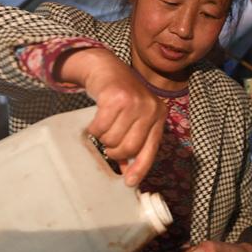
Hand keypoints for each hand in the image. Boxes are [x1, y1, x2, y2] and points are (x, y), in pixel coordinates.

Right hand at [57, 48, 164, 185]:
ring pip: (112, 139)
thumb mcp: (134, 117)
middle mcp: (150, 108)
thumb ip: (133, 141)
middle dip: (115, 152)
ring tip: (104, 127)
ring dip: (103, 138)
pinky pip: (100, 127)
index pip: (151, 149)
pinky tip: (96, 121)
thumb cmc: (121, 97)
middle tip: (109, 146)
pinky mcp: (116, 97)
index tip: (129, 182)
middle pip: (129, 147)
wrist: (107, 68)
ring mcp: (133, 102)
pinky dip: (94, 129)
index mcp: (158, 116)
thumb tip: (126, 171)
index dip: (140, 168)